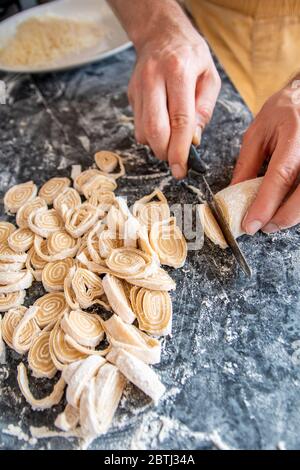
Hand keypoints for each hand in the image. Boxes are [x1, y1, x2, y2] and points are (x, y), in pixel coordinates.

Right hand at [128, 22, 220, 178]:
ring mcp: (138, 87)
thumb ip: (204, 110)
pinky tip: (161, 125)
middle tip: (176, 162)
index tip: (181, 169)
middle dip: (165, 153)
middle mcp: (154, 78)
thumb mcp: (209, 77)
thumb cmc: (190, 55)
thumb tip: (193, 141)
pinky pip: (137, 125)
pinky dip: (150, 135)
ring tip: (171, 140)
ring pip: (142, 131)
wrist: (160, 33)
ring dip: (157, 145)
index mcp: (179, 71)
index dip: (180, 149)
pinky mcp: (130, 94)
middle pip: (155, 129)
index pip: (179, 120)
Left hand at [231, 80, 299, 233]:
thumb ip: (247, 164)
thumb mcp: (258, 133)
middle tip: (263, 227)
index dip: (265, 205)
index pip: (280, 177)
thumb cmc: (284, 111)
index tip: (251, 225)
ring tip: (274, 218)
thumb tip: (234, 193)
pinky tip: (288, 206)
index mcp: (294, 136)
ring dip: (292, 215)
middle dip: (281, 218)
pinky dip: (299, 205)